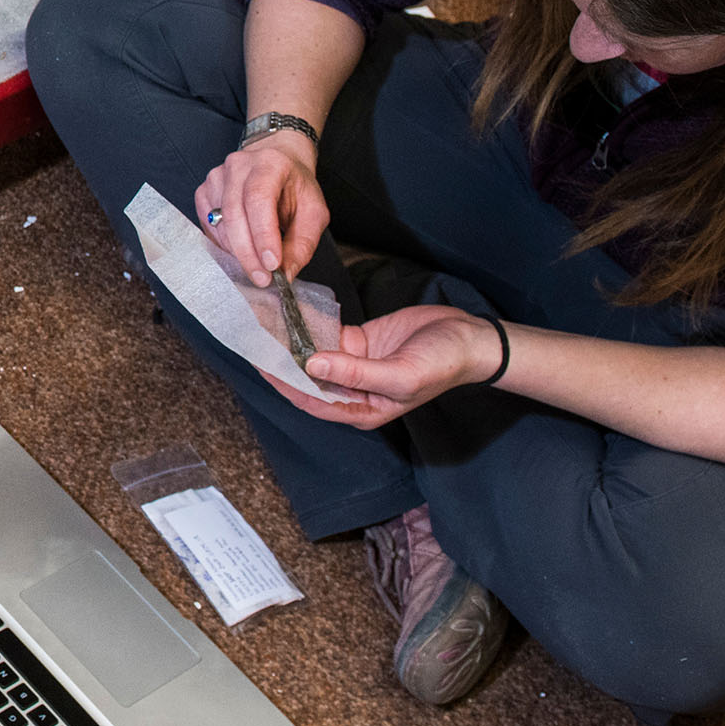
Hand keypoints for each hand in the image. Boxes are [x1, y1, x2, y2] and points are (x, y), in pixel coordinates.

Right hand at [193, 129, 324, 288]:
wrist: (278, 162)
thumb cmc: (295, 186)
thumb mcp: (313, 212)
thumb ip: (302, 244)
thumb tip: (286, 274)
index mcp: (270, 163)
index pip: (259, 199)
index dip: (263, 234)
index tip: (272, 265)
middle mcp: (239, 165)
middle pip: (235, 214)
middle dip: (249, 253)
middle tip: (263, 278)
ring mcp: (217, 177)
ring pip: (220, 223)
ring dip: (238, 251)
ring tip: (256, 265)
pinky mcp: (204, 191)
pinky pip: (208, 226)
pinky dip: (224, 245)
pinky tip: (241, 249)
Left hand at [279, 306, 504, 427]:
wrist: (470, 339)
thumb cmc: (443, 364)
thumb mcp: (400, 374)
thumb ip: (355, 372)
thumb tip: (312, 364)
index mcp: (362, 410)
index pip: (311, 401)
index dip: (284, 385)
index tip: (260, 364)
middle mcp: (353, 391)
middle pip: (306, 380)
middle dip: (281, 364)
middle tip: (254, 342)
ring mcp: (355, 366)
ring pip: (313, 357)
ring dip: (292, 344)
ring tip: (264, 326)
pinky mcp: (359, 343)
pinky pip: (327, 337)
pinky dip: (309, 328)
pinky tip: (290, 315)